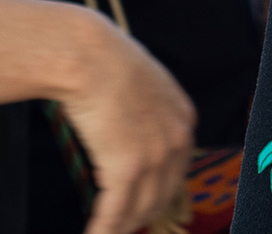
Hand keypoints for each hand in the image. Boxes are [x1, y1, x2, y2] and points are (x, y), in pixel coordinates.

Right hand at [53, 11, 195, 233]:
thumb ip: (146, 110)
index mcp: (183, 117)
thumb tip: (131, 127)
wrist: (88, 55)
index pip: (177, 168)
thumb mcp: (142, 83)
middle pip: (164, 195)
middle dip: (142, 214)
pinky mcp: (127, 169)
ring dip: (121, 226)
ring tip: (105, 232)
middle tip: (122, 225)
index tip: (144, 203)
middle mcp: (177, 139)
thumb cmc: (104, 61)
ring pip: (141, 209)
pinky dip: (103, 229)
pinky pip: (115, 212)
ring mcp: (155, 156)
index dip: (159, 190)